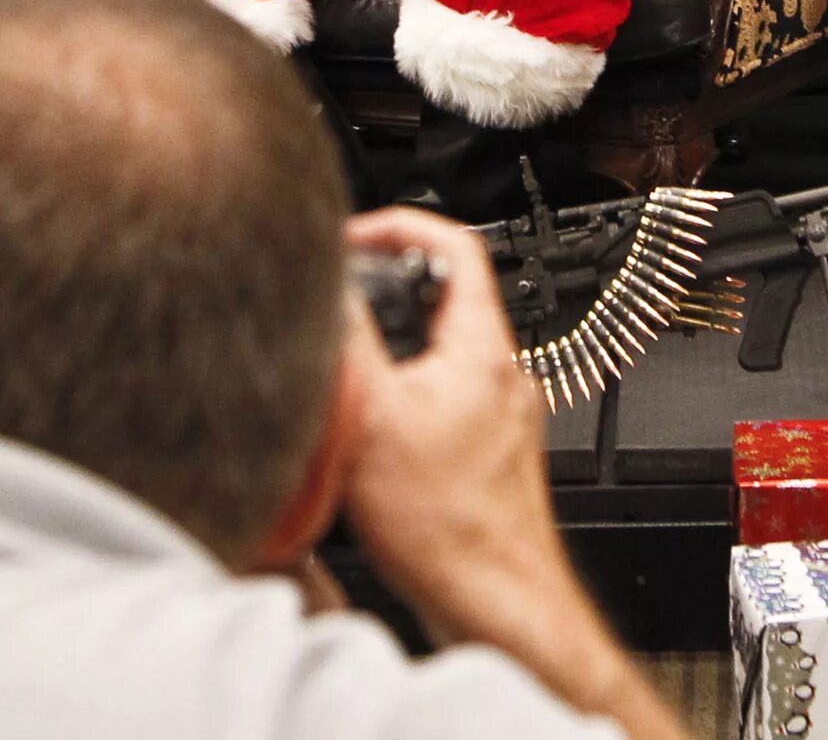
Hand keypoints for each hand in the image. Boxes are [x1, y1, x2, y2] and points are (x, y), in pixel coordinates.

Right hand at [337, 209, 578, 650]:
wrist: (494, 602)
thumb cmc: (449, 528)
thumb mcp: (373, 416)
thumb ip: (350, 341)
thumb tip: (324, 287)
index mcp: (483, 346)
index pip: (455, 242)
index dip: (399, 224)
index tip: (354, 235)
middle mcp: (502, 373)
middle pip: (445, 296)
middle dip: (387, 288)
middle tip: (339, 297)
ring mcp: (500, 414)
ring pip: (441, 351)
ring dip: (393, 346)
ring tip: (348, 362)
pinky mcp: (488, 453)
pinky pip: (443, 398)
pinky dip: (405, 396)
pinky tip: (370, 431)